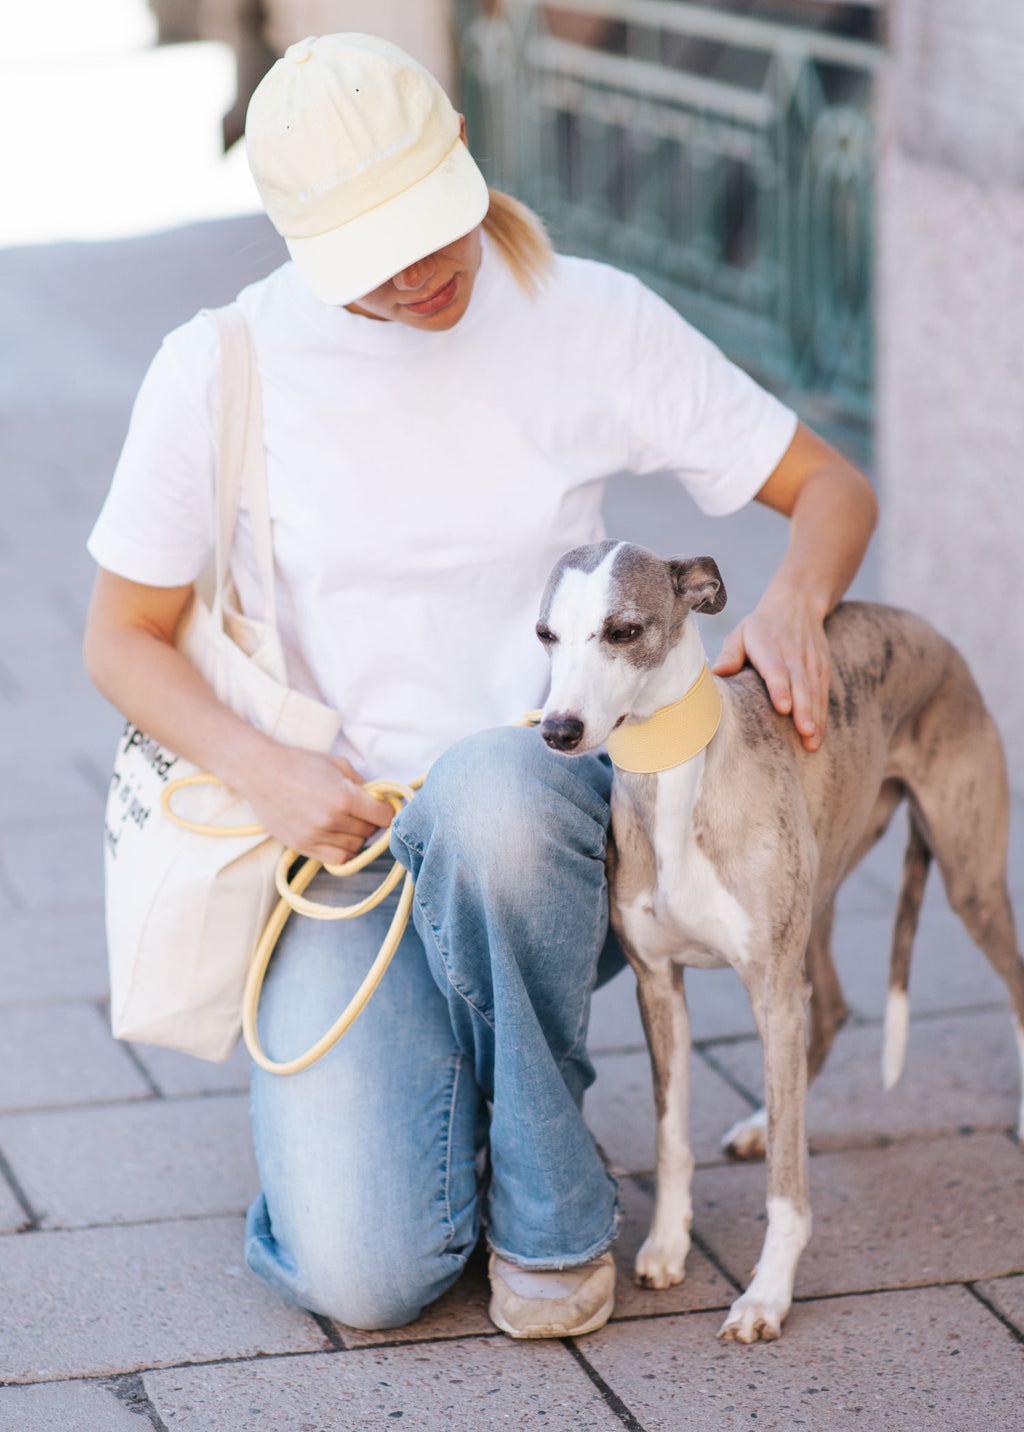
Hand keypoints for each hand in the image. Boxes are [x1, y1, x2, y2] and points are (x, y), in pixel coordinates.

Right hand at [237, 742, 394, 861]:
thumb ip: (363, 785)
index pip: (383, 817)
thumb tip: (380, 800)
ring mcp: (316, 836)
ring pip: (354, 848)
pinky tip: (336, 836)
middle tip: (360, 811)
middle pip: (369, 833)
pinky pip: (336, 859)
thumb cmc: (300, 764)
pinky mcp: (302, 846)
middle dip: (369, 822)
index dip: (386, 811)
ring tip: (345, 822)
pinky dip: (342, 851)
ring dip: (355, 837)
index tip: (381, 807)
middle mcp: (332, 820)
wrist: (261, 772)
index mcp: (345, 798)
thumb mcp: (338, 765)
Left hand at [712, 590, 830, 752]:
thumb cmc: (760, 626)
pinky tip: (818, 735)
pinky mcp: (823, 669)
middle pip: (800, 684)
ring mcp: (811, 662)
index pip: (776, 669)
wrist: (798, 603)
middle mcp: (793, 654)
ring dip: (815, 718)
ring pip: (815, 692)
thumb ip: (730, 654)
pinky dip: (823, 715)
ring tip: (812, 742)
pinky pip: (824, 695)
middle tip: (805, 734)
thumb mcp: (740, 633)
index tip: (783, 708)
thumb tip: (718, 672)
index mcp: (768, 646)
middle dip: (803, 711)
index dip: (781, 688)